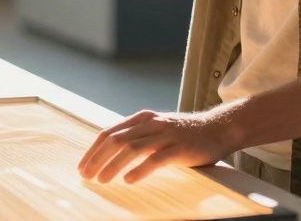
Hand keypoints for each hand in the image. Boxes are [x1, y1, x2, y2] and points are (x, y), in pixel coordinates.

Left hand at [77, 109, 235, 183]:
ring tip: (101, 180)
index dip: (92, 150)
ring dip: (113, 165)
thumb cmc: (184, 133)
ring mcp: (165, 135)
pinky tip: (129, 180)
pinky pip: (156, 159)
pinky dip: (140, 170)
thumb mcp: (156, 129)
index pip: (109, 133)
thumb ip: (137, 137)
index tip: (82, 167)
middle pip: (116, 140)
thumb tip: (110, 153)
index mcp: (142, 119)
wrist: (218, 128)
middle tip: (86, 176)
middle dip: (97, 158)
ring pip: (132, 148)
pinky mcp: (179, 148)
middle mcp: (151, 124)